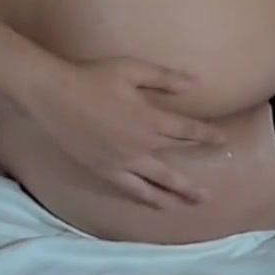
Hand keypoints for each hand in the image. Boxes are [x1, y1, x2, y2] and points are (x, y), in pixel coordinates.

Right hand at [23, 57, 226, 207]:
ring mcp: (122, 161)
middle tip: (210, 194)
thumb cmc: (92, 77)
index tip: (222, 140)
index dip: (207, 135)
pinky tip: (158, 205)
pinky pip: (131, 189)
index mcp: (151, 120)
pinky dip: (147, 199)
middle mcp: (141, 145)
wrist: (51, 93)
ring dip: (178, 195)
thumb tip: (197, 82)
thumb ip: (165, 78)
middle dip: (194, 178)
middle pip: (176, 163)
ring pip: (157, 184)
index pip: (188, 131)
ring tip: (193, 205)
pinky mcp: (104, 170)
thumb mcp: (132, 69)